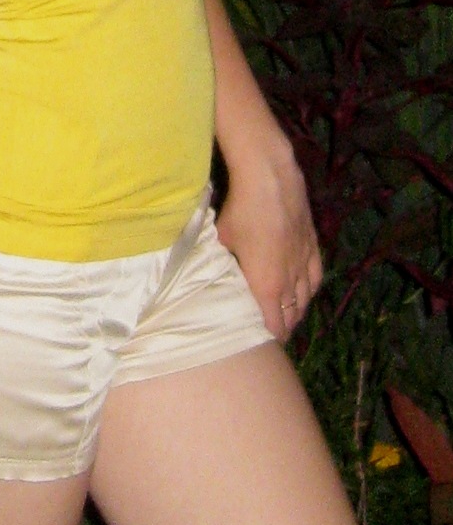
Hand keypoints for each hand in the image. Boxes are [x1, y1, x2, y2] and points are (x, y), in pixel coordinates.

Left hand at [216, 142, 322, 339]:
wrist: (272, 180)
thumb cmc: (242, 211)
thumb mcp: (222, 240)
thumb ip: (220, 263)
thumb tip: (209, 272)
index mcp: (266, 286)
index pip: (273, 326)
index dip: (268, 338)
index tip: (259, 344)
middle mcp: (290, 282)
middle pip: (290, 317)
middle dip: (281, 328)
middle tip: (270, 334)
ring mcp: (304, 265)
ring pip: (304, 300)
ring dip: (295, 312)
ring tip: (287, 319)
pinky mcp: (313, 248)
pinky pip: (315, 280)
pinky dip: (309, 292)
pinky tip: (304, 295)